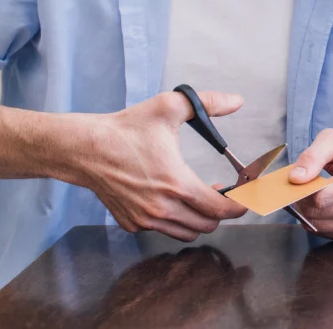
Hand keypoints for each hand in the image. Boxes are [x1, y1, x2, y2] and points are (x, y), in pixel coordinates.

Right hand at [76, 91, 246, 240]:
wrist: (85, 148)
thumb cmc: (125, 130)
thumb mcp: (170, 107)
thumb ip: (208, 103)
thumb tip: (236, 101)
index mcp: (176, 184)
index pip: (220, 210)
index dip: (239, 207)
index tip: (246, 199)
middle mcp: (161, 208)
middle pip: (207, 225)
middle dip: (220, 211)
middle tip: (224, 194)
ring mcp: (145, 219)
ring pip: (186, 232)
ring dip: (199, 218)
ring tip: (201, 196)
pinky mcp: (131, 223)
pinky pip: (163, 230)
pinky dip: (175, 220)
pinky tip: (174, 199)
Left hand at [288, 128, 332, 241]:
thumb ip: (312, 156)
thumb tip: (294, 179)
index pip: (321, 197)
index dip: (303, 190)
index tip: (299, 181)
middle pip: (318, 214)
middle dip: (303, 201)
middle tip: (305, 187)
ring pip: (319, 227)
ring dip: (309, 213)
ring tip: (316, 195)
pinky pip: (326, 234)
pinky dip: (319, 221)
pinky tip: (326, 206)